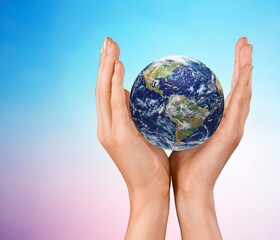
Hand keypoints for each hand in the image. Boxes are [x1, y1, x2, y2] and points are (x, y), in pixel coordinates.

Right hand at [95, 38, 169, 239]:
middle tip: (108, 41)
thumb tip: (142, 98)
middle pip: (101, 88)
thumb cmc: (151, 165)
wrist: (150, 191)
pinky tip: (119, 67)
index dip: (107, 71)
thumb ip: (139, 118)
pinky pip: (116, 105)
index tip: (112, 52)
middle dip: (103, 63)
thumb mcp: (145, 136)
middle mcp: (105, 127)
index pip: (107, 93)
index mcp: (111, 127)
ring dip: (106, 67)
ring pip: (103, 92)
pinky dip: (115, 84)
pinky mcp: (118, 136)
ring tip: (110, 47)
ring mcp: (109, 131)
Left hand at [170, 37, 252, 238]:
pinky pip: (239, 104)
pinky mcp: (232, 133)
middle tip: (246, 42)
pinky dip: (243, 85)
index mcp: (222, 122)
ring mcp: (235, 128)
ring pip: (244, 91)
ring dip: (246, 68)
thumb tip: (165, 102)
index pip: (230, 91)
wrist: (190, 187)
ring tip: (247, 47)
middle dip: (244, 63)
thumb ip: (179, 117)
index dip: (234, 71)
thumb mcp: (180, 133)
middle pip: (242, 87)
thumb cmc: (184, 163)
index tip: (235, 52)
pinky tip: (245, 68)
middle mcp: (232, 122)